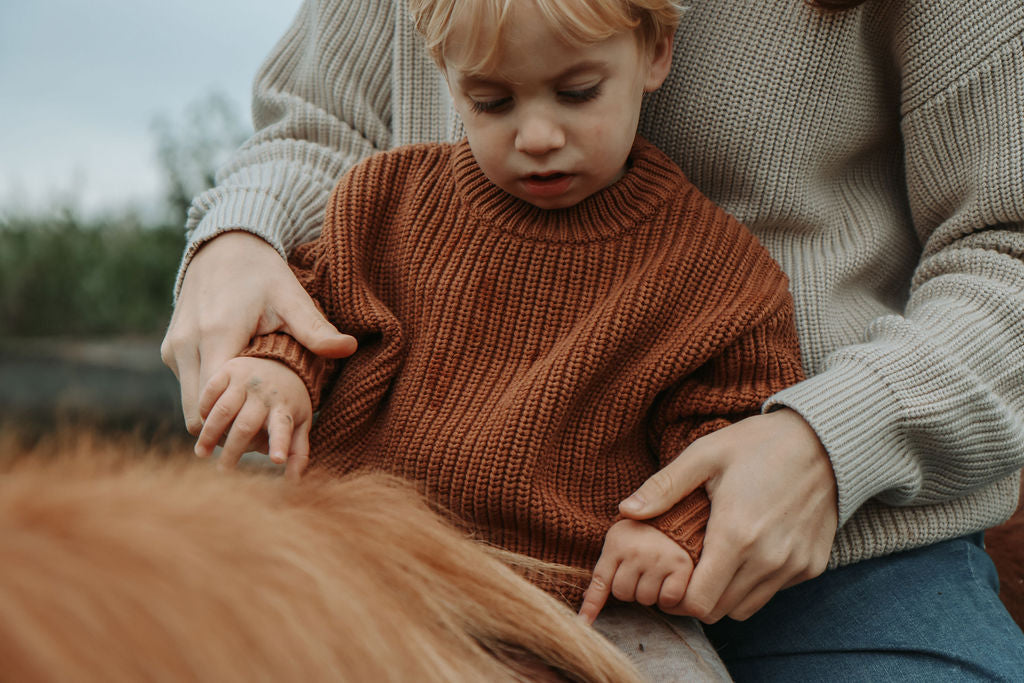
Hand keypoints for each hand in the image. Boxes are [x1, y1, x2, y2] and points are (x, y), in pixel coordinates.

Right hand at [161, 231, 355, 436]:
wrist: (223, 246)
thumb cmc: (262, 274)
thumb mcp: (290, 297)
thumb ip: (315, 328)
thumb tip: (349, 347)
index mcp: (217, 335)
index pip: (216, 404)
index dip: (240, 426)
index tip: (269, 437)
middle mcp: (187, 346)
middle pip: (198, 413)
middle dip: (227, 429)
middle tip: (263, 438)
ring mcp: (174, 348)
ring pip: (191, 404)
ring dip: (217, 414)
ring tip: (254, 416)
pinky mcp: (170, 348)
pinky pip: (188, 387)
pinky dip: (209, 397)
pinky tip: (240, 393)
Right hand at [195, 357, 312, 479]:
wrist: (283, 362)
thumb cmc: (290, 402)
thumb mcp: (300, 423)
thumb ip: (298, 451)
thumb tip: (293, 480)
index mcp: (285, 408)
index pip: (283, 428)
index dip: (280, 444)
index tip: (277, 460)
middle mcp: (265, 393)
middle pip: (245, 425)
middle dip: (233, 450)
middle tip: (224, 471)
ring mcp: (246, 379)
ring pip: (222, 410)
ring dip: (209, 433)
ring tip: (202, 453)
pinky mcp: (229, 369)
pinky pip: (210, 391)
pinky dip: (203, 409)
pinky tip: (200, 424)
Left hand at [578, 519, 694, 624]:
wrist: (678, 513)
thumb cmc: (644, 531)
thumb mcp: (619, 541)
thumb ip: (605, 568)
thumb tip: (586, 600)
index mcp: (616, 544)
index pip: (600, 582)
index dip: (591, 606)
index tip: (584, 623)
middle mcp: (636, 551)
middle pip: (624, 595)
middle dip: (631, 589)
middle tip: (641, 570)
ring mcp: (659, 558)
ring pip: (646, 599)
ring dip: (650, 593)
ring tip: (656, 572)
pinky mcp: (681, 565)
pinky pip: (668, 599)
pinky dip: (669, 597)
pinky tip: (670, 580)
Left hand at [618, 408, 836, 622]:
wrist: (825, 441)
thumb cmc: (758, 444)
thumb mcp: (705, 454)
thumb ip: (664, 487)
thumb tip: (626, 512)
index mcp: (735, 536)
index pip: (697, 602)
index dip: (676, 597)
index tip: (669, 575)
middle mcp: (768, 560)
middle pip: (718, 611)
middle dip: (696, 597)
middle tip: (686, 570)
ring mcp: (793, 566)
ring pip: (745, 608)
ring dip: (725, 594)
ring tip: (714, 561)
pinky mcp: (812, 566)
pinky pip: (773, 592)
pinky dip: (754, 583)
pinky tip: (747, 551)